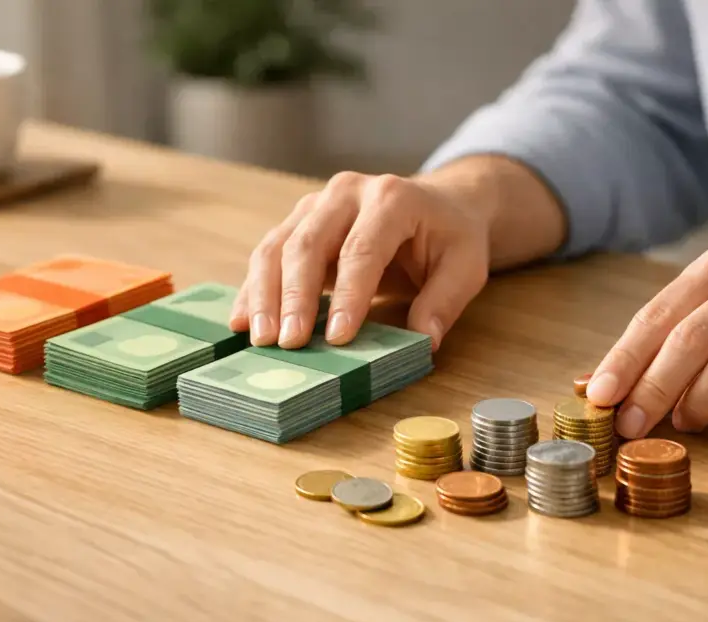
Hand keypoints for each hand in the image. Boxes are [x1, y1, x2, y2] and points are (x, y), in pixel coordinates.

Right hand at [229, 171, 490, 349]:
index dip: (348, 295)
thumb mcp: (465, 266)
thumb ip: (444, 302)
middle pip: (308, 243)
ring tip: (259, 338)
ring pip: (277, 246)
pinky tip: (242, 321)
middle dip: (294, 297)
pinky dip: (254, 289)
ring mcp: (316, 205)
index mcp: (391, 198)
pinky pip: (269, 254)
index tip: (337, 337)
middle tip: (288, 343)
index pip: (362, 249)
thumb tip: (423, 340)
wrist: (437, 204)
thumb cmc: (450, 237)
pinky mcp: (299, 223)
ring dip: (264, 295)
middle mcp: (347, 193)